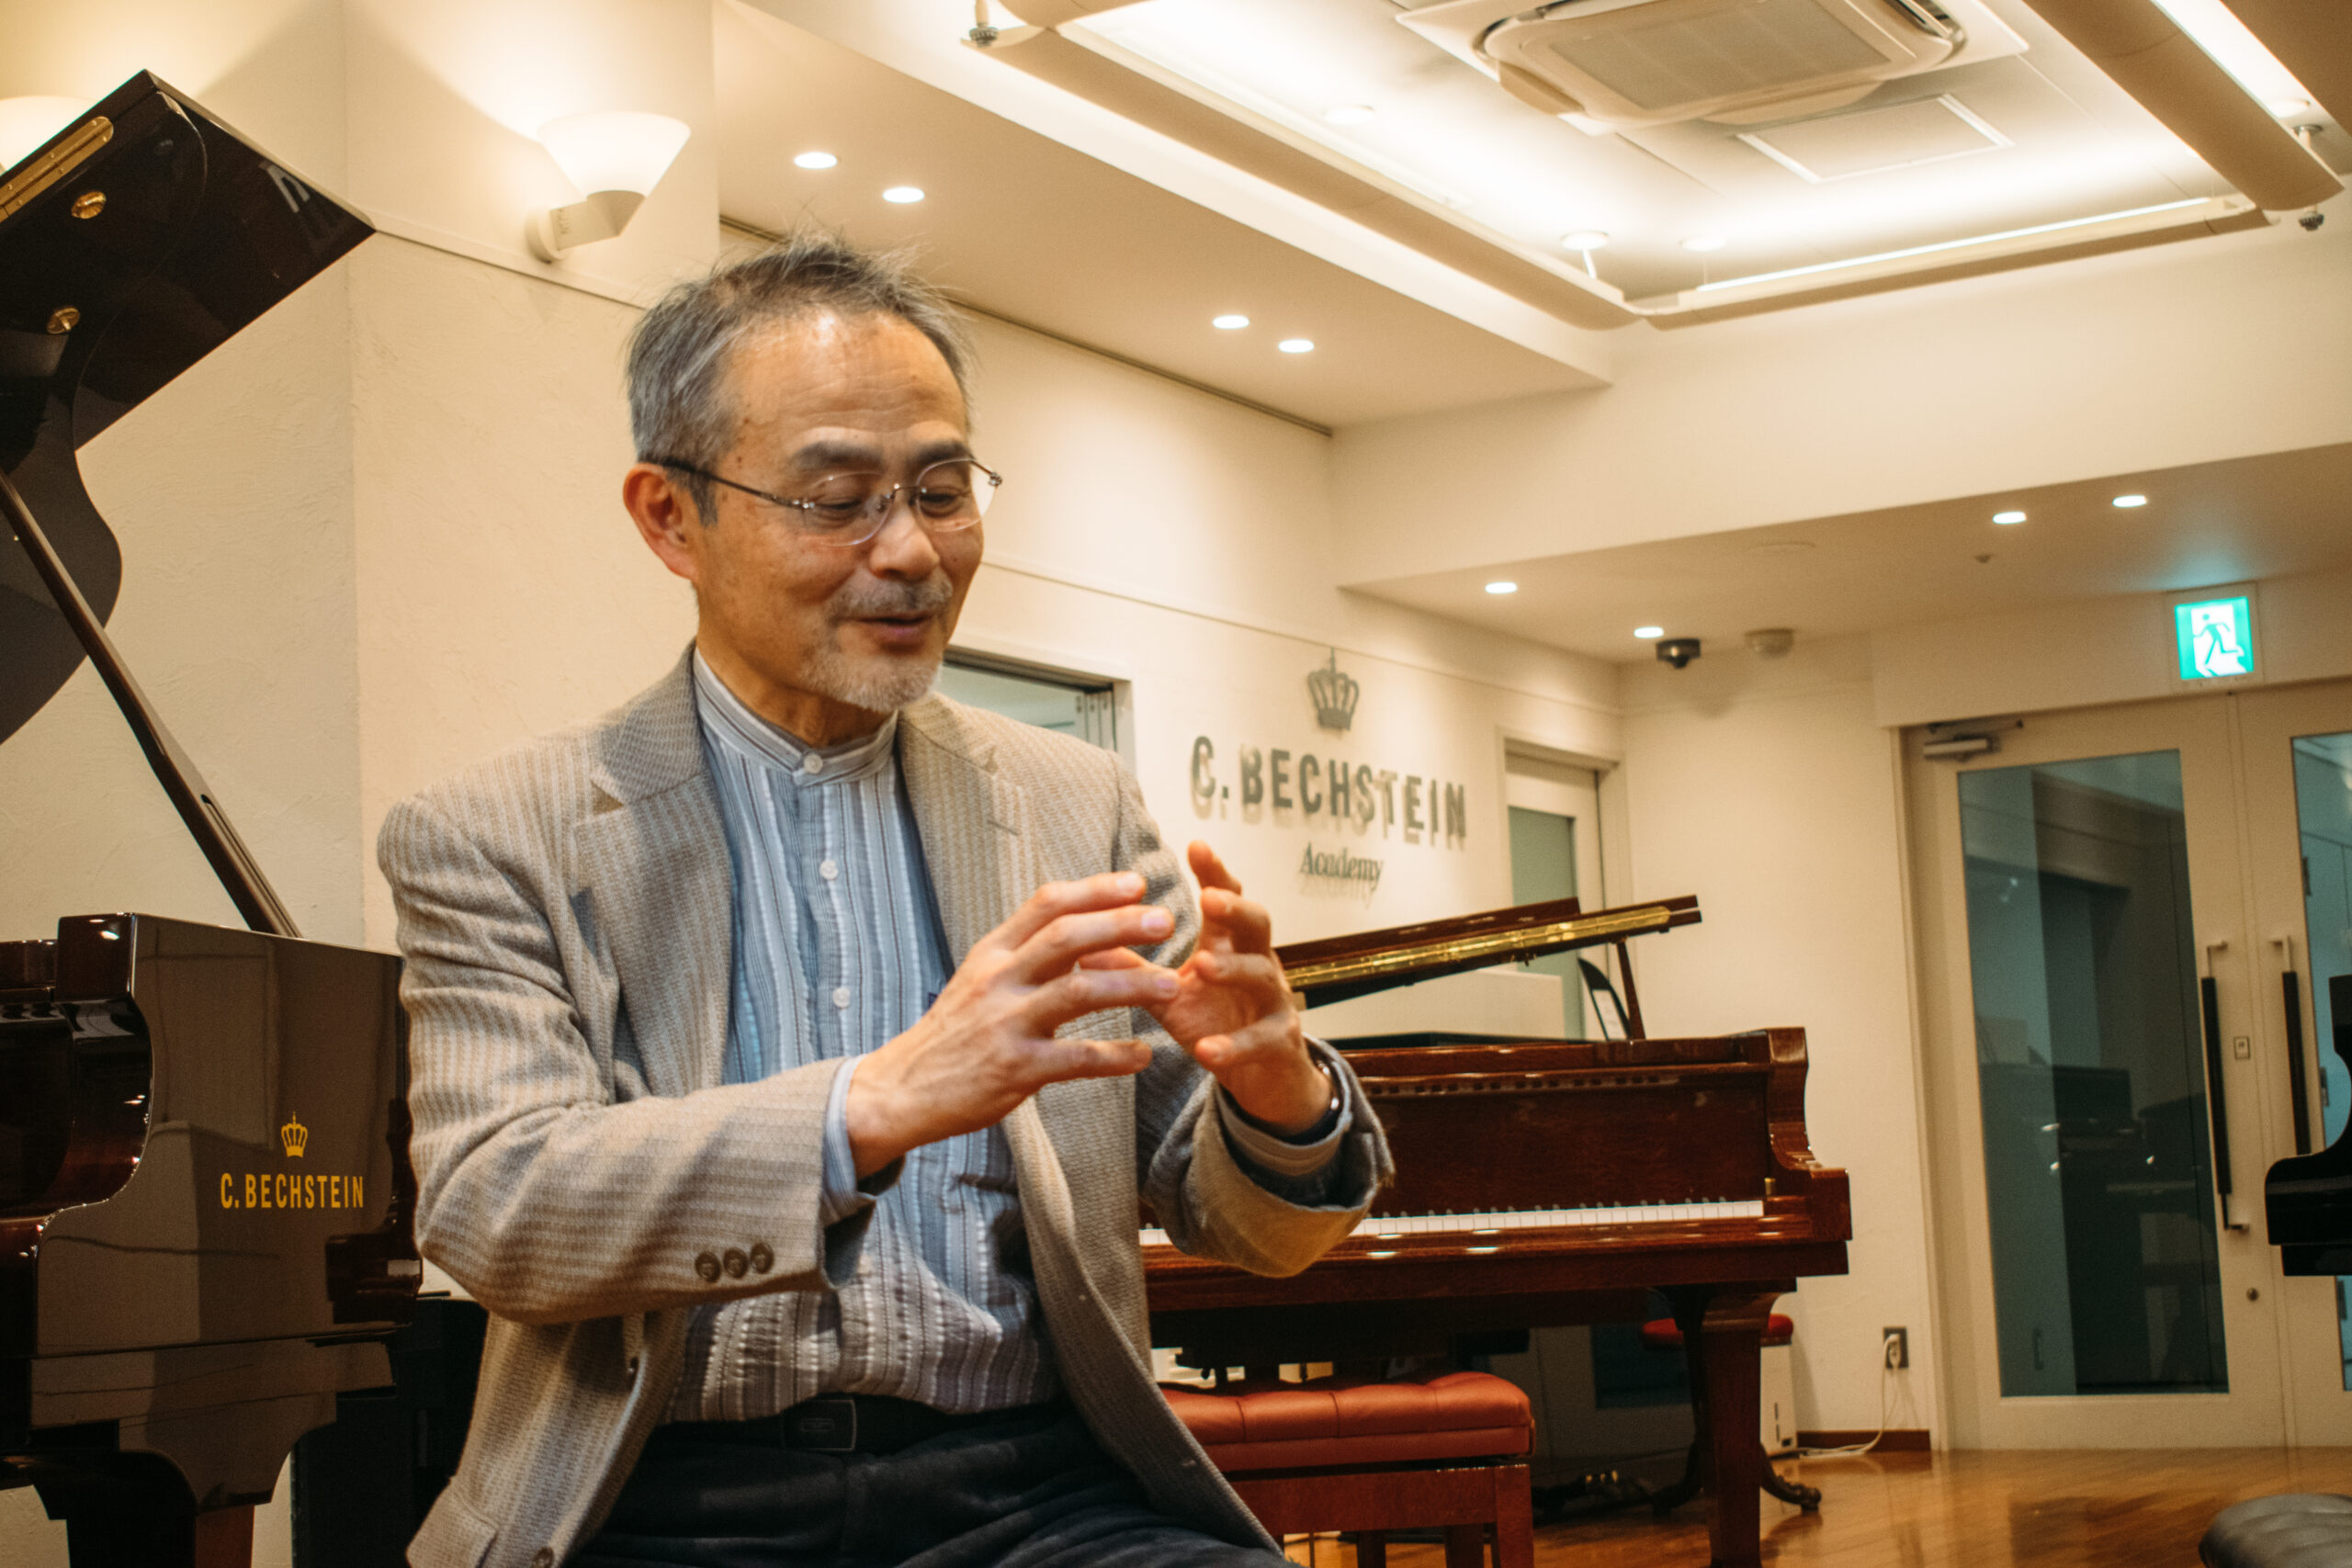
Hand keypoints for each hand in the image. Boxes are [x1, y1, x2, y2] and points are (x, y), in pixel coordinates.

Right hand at [844, 872, 1174, 1175]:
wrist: (903, 1088)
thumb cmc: (954, 1032)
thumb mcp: (981, 979)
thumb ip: (1028, 954)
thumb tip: (1087, 928)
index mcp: (992, 953)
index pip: (1046, 905)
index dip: (1095, 890)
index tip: (1137, 883)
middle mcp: (997, 981)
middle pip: (1065, 938)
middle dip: (1120, 925)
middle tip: (1166, 921)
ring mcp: (1005, 1024)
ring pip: (1077, 993)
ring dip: (1130, 986)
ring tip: (1171, 985)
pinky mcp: (1014, 1069)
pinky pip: (1075, 1058)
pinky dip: (1114, 1056)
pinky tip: (1144, 1055)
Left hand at [1087, 842, 1330, 1134]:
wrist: (1262, 1077)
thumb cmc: (1217, 1022)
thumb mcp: (1171, 995)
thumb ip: (1133, 970)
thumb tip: (1080, 945)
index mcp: (1230, 945)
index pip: (1227, 899)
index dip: (1214, 872)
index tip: (1195, 845)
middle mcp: (1258, 964)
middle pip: (1258, 923)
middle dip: (1234, 908)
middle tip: (1208, 898)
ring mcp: (1273, 1003)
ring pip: (1263, 976)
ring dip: (1232, 969)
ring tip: (1201, 966)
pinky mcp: (1278, 1044)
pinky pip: (1262, 1040)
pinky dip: (1235, 1045)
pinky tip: (1208, 1050)